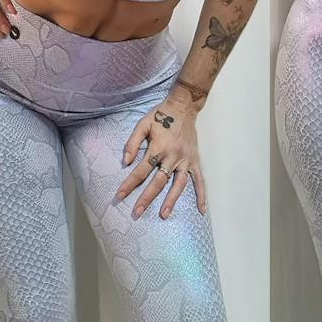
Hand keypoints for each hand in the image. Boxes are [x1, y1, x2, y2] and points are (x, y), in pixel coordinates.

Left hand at [115, 95, 206, 219]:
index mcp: (158, 147)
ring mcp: (186, 159)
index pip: (141, 170)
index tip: (119, 196)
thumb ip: (132, 142)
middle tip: (137, 213)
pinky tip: (202, 210)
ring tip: (164, 215)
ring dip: (171, 200)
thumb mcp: (142, 124)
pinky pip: (200, 180)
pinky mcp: (195, 160)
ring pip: (178, 184)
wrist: (183, 106)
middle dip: (146, 198)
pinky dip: (202, 195)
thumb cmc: (160, 115)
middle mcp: (173, 156)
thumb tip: (125, 162)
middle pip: (158, 181)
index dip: (129, 184)